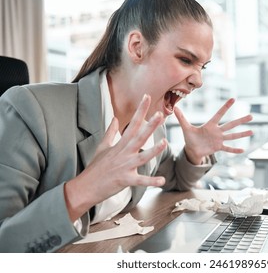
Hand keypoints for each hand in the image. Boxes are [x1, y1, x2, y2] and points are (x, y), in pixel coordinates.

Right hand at [64, 95, 166, 220]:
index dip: (140, 110)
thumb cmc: (95, 168)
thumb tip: (114, 118)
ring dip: (154, 150)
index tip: (147, 97)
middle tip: (160, 114)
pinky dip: (151, 181)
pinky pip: (140, 181)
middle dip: (150, 126)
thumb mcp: (102, 147)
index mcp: (120, 145)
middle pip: (139, 137)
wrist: (85, 187)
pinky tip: (162, 180)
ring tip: (165, 142)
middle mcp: (124, 154)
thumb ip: (110, 132)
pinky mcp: (125, 180)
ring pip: (142, 157)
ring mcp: (125, 167)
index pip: (132, 124)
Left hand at [174, 98, 252, 164]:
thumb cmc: (190, 138)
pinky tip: (243, 150)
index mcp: (210, 125)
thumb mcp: (186, 128)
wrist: (192, 150)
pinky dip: (234, 149)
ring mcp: (219, 139)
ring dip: (242, 134)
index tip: (233, 99)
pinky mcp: (218, 148)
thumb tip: (175, 107)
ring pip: (232, 136)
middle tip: (251, 116)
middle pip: (231, 124)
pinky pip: (228, 148)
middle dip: (240, 120)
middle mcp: (217, 131)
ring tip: (252, 131)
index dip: (226, 107)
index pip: (219, 114)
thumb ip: (181, 118)